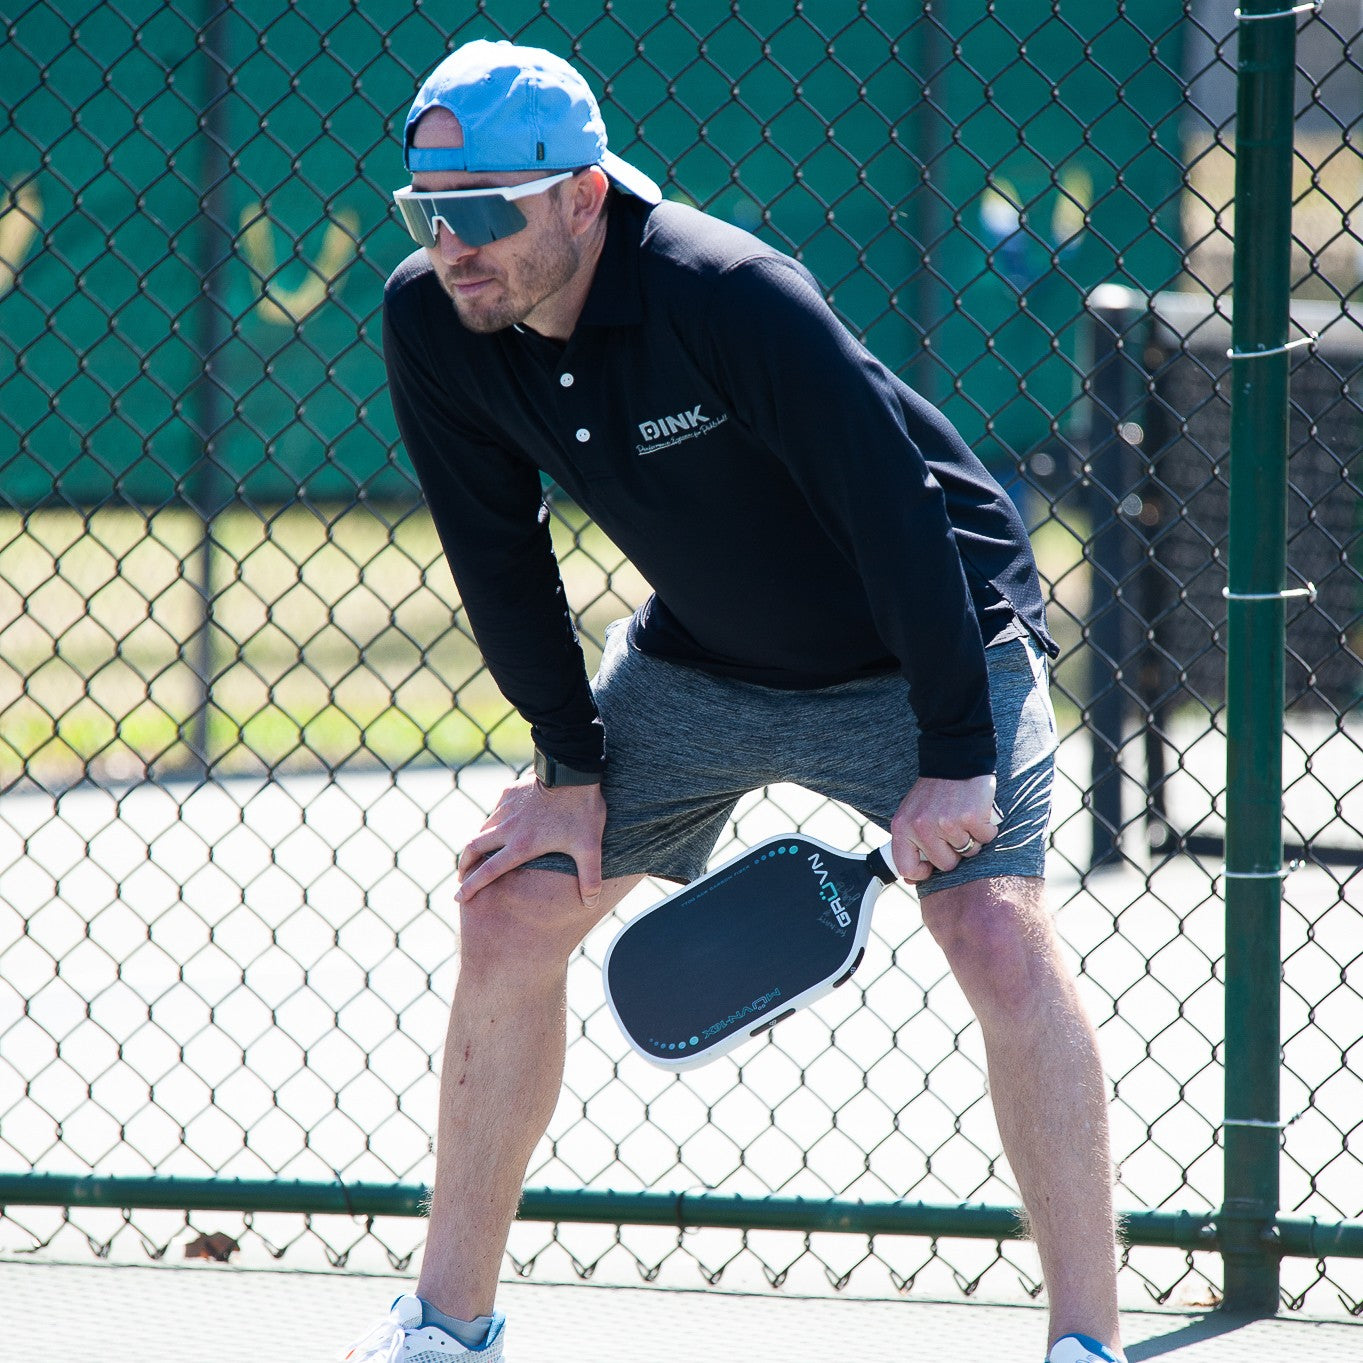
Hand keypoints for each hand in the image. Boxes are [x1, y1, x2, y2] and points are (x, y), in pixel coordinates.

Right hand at [455, 775, 606, 906]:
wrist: (572, 771)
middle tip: (462, 878)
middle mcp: (508, 828)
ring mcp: (506, 808)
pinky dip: (493, 823)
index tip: (458, 899)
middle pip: (473, 849)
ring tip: (479, 855)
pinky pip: (496, 811)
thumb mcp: (589, 847)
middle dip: (464, 865)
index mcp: (521, 846)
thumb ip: (590, 877)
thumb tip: (591, 903)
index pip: (488, 871)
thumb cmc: (581, 810)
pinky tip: (501, 826)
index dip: (471, 887)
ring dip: (477, 844)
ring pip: (483, 829)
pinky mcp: (509, 792)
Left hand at [889, 774, 998, 882]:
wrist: (954, 759)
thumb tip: (913, 880)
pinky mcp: (970, 817)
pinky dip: (986, 828)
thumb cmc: (934, 793)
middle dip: (954, 851)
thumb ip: (910, 844)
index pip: (907, 868)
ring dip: (971, 837)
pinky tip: (977, 813)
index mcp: (902, 828)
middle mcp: (922, 827)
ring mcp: (946, 823)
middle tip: (952, 827)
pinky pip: (985, 838)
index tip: (931, 866)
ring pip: (968, 852)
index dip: (923, 873)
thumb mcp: (912, 815)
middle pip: (946, 864)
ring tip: (962, 816)